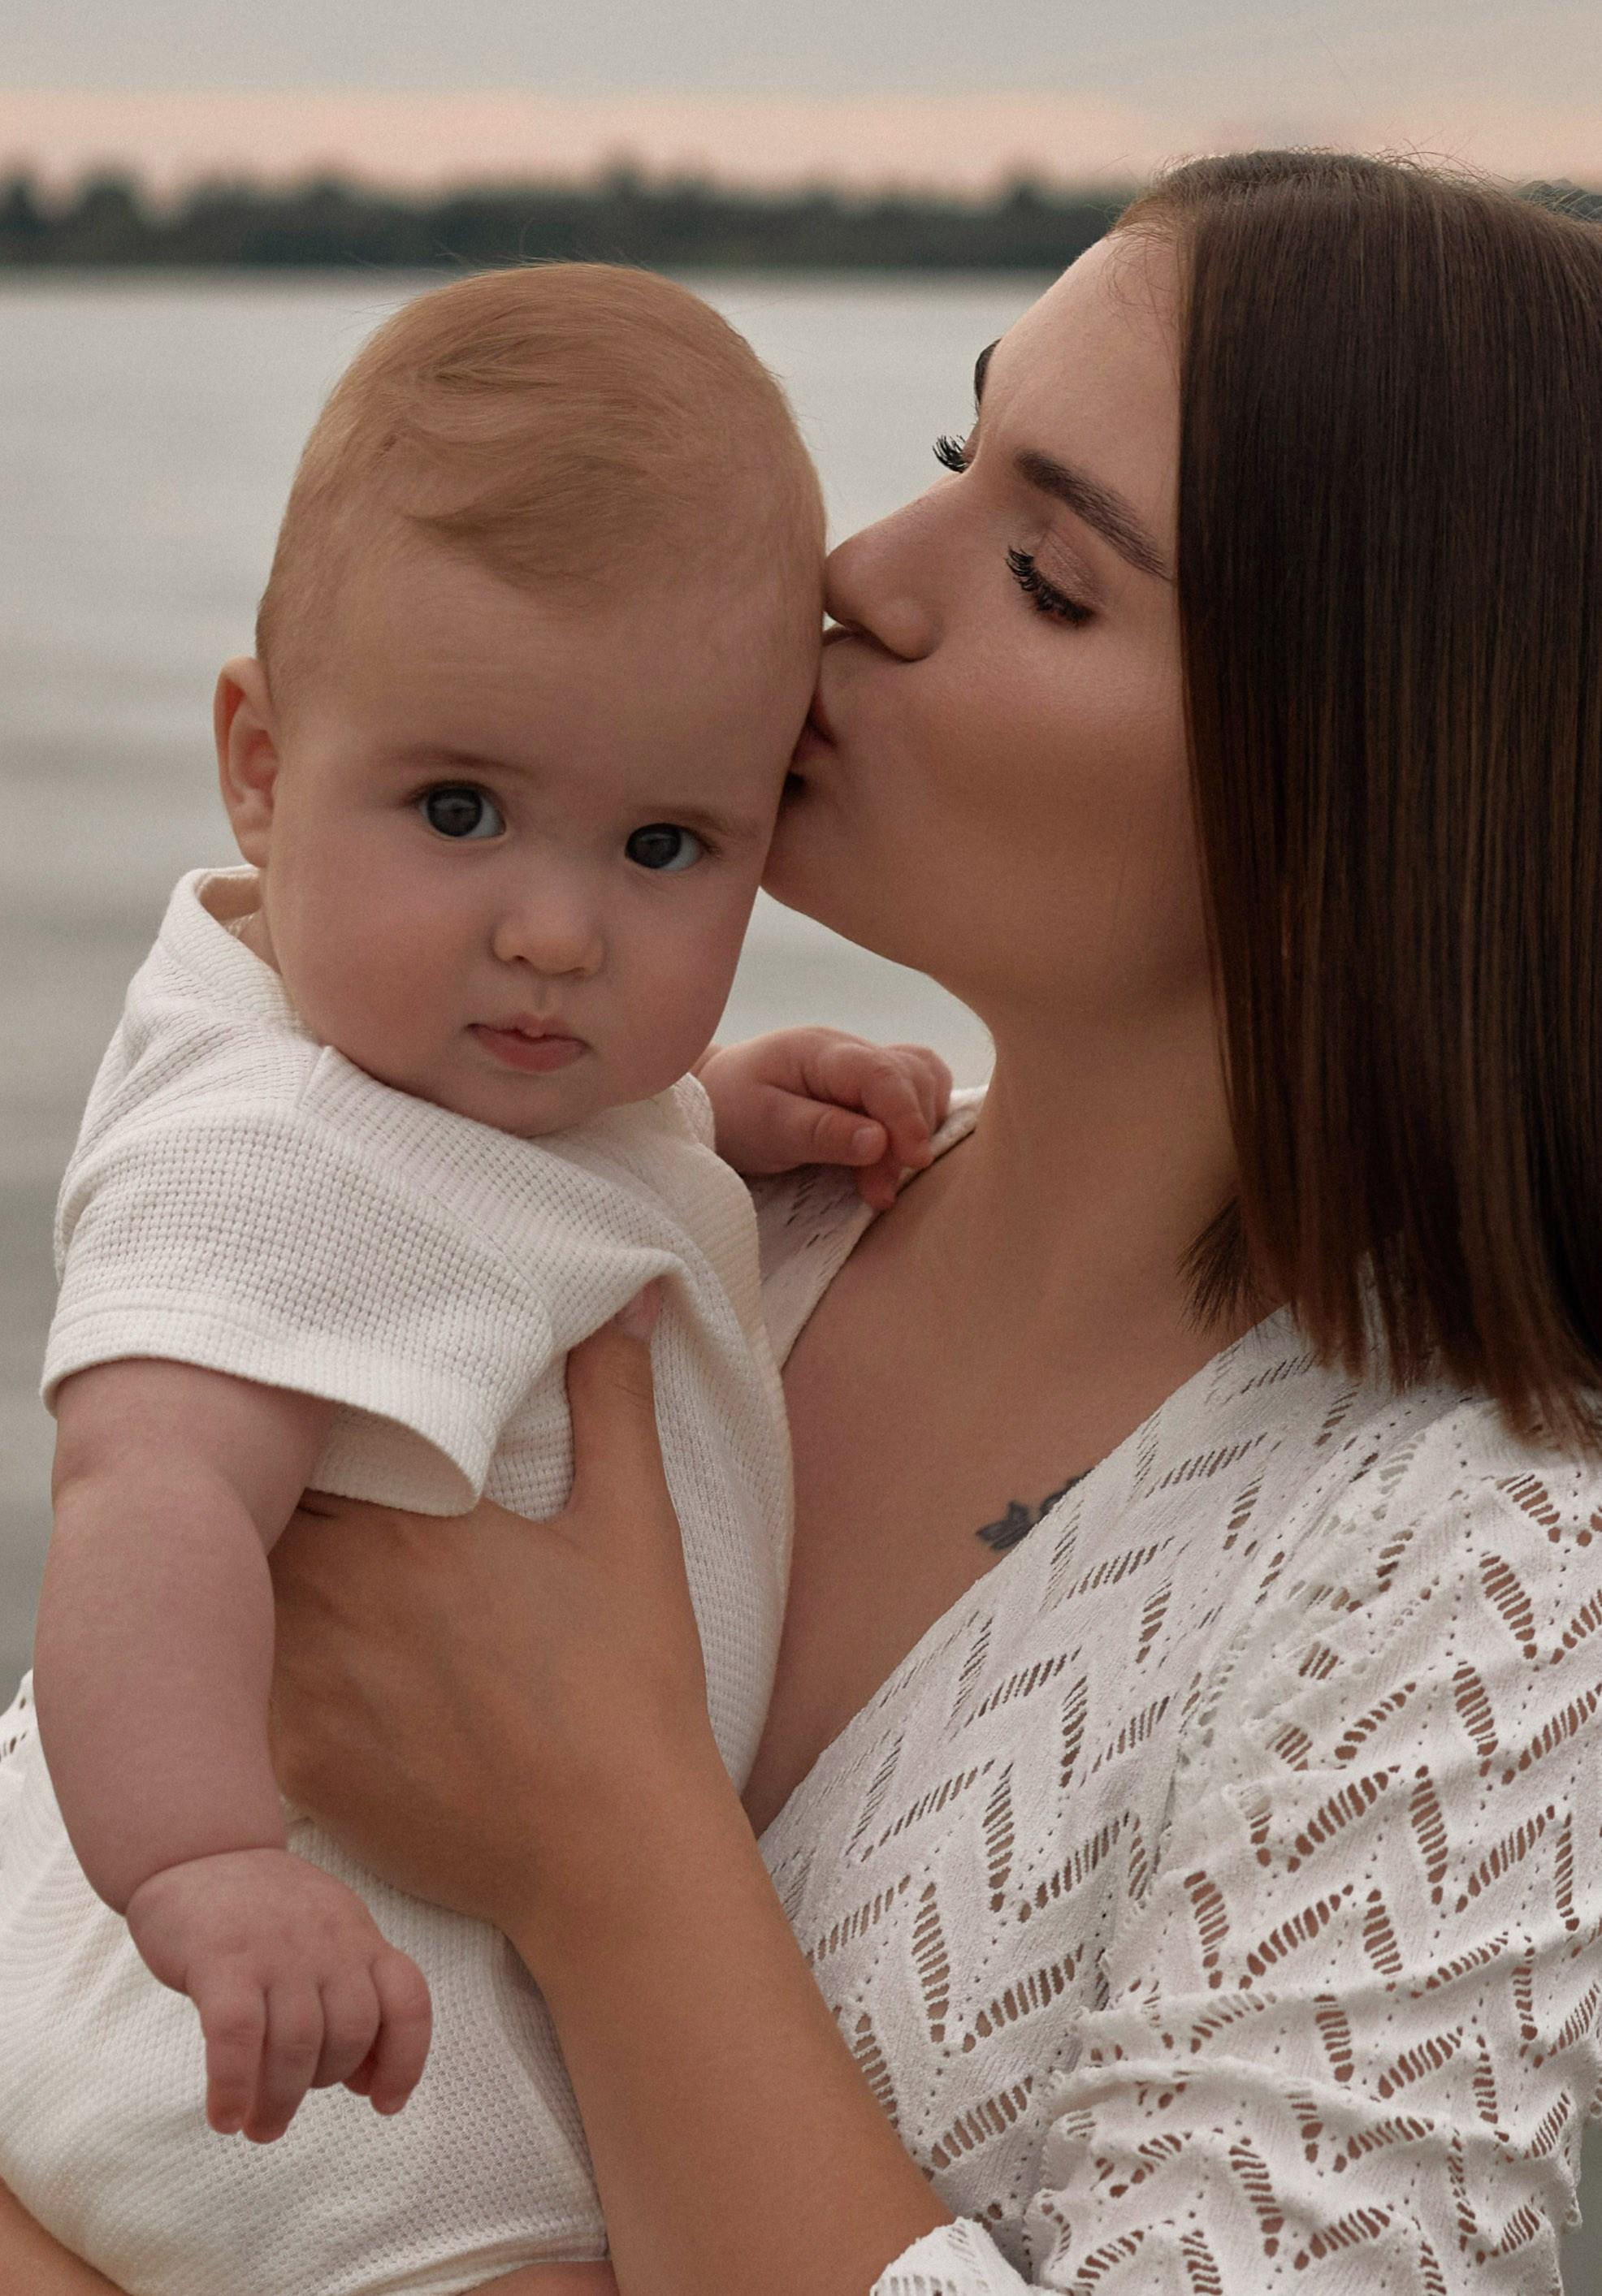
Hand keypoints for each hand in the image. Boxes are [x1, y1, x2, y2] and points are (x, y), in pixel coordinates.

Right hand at [125, 1845, 431, 2141]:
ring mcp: (278, 1949)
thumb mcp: (324, 1935)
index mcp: (360, 1935)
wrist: (197, 1848)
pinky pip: (238, 2038)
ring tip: (257, 2127)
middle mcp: (329, 1940)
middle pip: (351, 2034)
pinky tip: (224, 2117)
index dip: (407, 2059)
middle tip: (282, 2112)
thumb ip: (347, 1994)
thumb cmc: (262, 1911)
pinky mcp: (222, 1960)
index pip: (408, 2000)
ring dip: (279, 2102)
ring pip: (298, 2045)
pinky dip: (234, 2087)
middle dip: (322, 2085)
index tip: (386, 2104)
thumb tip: (366, 2081)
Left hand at [268, 1290, 723, 1959]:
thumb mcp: (634, 1526)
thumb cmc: (629, 1682)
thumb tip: (633, 1294)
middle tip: (268, 1466)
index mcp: (414, 1516)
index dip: (301, 1413)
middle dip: (262, 1487)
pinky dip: (239, 1667)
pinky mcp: (294, 1757)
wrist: (607, 1850)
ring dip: (244, 1572)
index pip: (313, 1432)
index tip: (308, 1398)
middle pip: (255, 1508)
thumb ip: (616, 1400)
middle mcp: (341, 1586)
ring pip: (232, 1593)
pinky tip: (265, 1660)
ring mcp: (307, 1677)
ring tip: (246, 1556)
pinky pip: (230, 1691)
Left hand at [697, 1028, 952, 1208]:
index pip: (881, 1073)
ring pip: (923, 1080)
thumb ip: (821, 1132)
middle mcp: (850, 1051)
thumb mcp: (766, 1126)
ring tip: (884, 1177)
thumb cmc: (731, 1111)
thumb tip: (880, 1141)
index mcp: (821, 1051)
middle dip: (908, 1135)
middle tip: (879, 1191)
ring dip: (918, 1128)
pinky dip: (918, 1119)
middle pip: (912, 1077)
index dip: (906, 1116)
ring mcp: (862, 1065)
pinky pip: (914, 1089)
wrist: (711, 1102)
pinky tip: (899, 1151)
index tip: (915, 1161)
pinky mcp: (868, 1086)